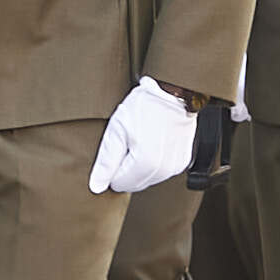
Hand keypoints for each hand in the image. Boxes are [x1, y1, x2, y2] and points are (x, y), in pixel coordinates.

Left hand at [89, 77, 196, 195]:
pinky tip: (154, 143)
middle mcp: (163, 170)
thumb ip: (106, 162)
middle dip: (126, 169)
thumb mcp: (116, 131)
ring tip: (141, 140)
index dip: (113, 168)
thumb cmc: (144, 107)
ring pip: (148, 179)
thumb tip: (97, 186)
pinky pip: (162, 172)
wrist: (173, 93)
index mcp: (144, 164)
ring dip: (140, 167)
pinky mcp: (182, 162)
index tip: (117, 149)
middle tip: (128, 143)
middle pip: (134, 184)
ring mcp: (175, 167)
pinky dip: (155, 163)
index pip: (119, 184)